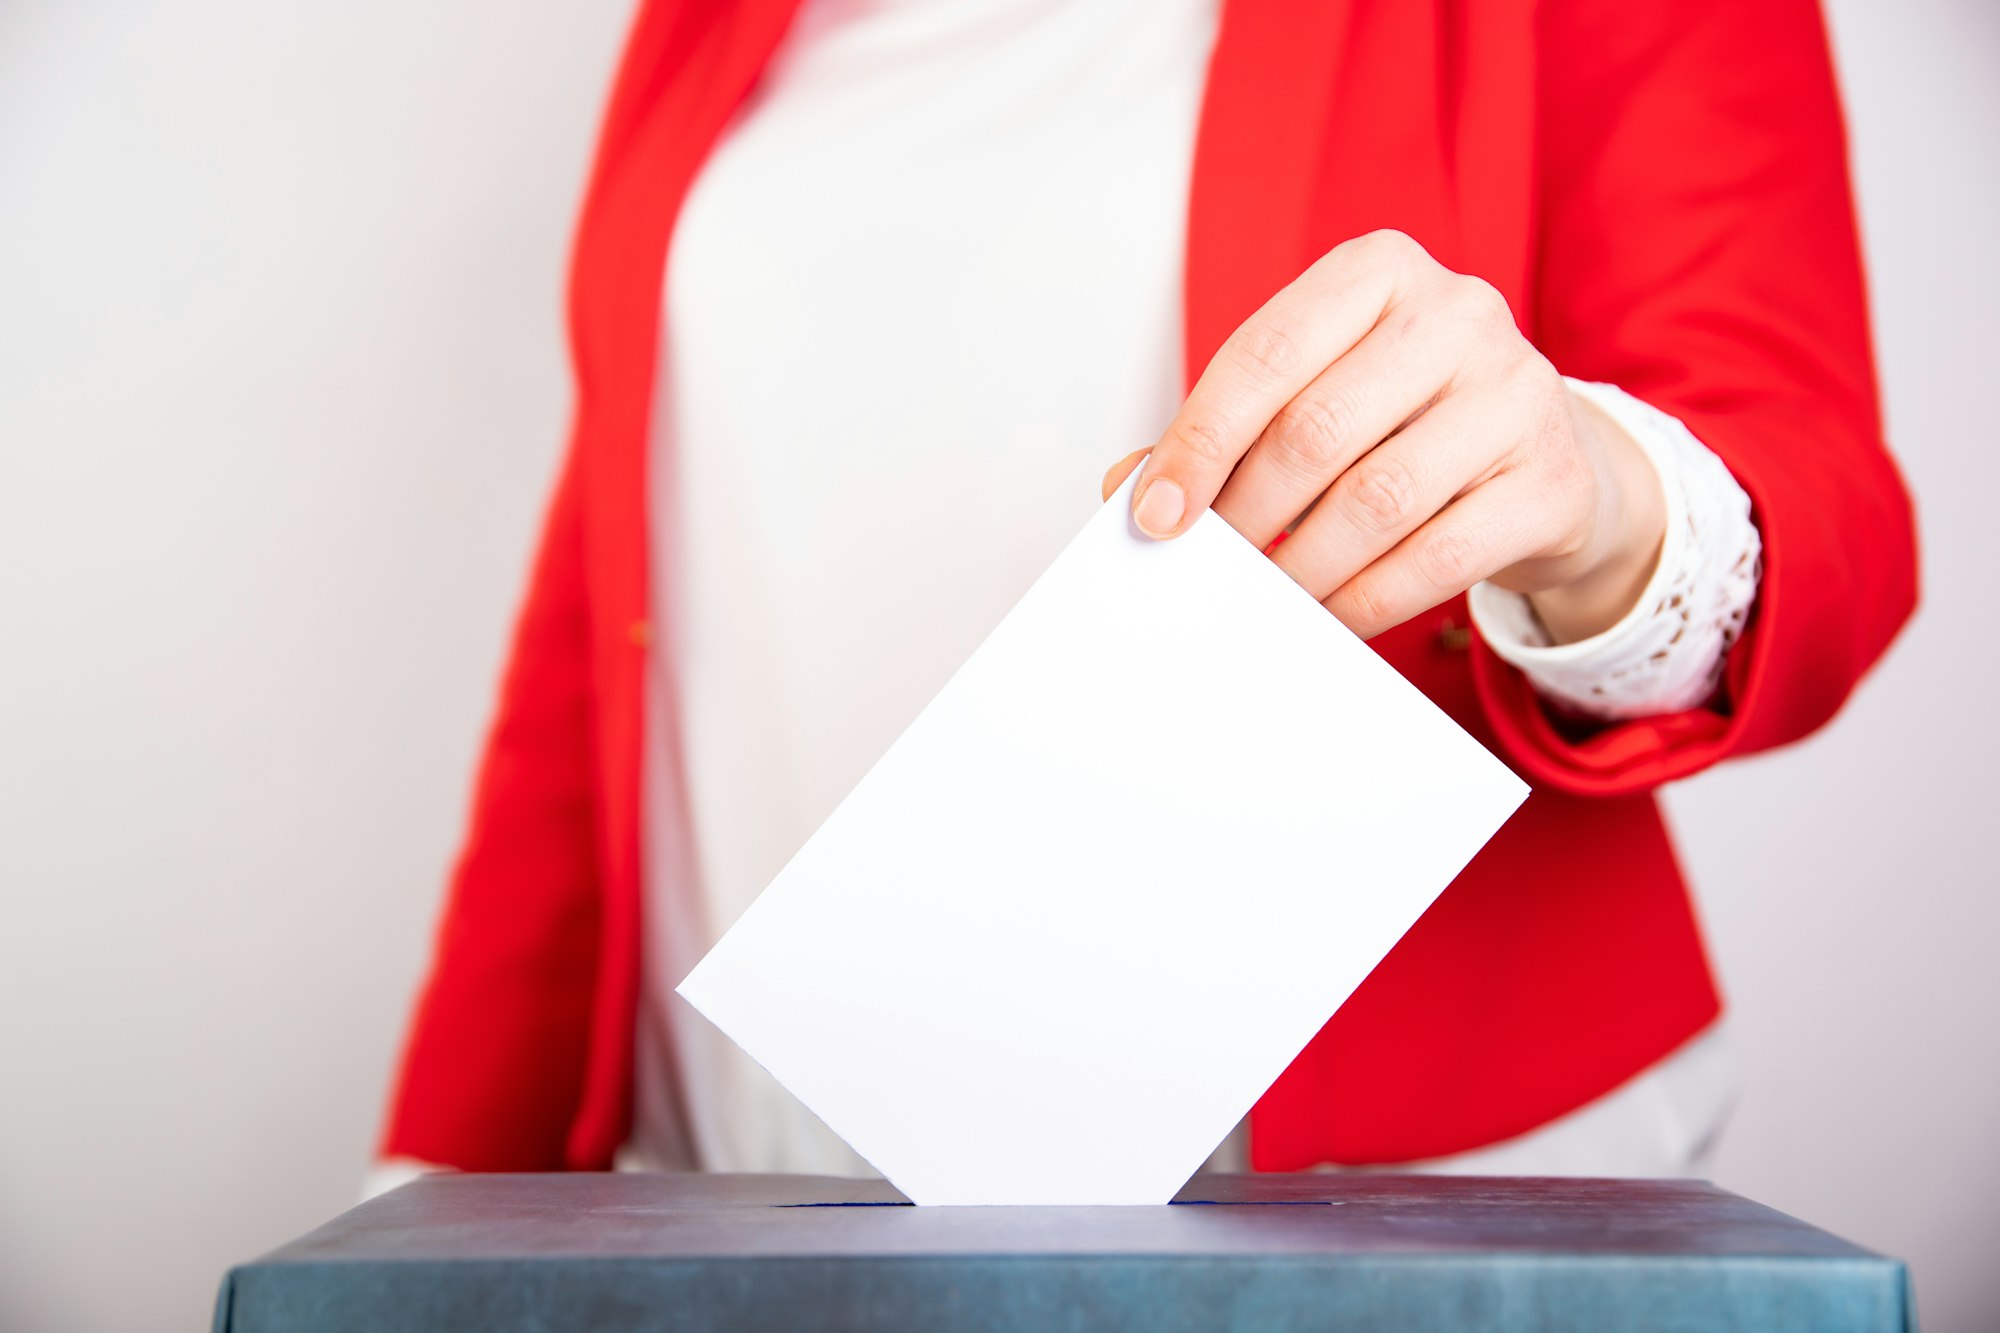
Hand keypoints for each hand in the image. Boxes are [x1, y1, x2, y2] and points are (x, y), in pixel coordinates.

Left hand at [1102, 230, 1664, 644]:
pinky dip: (1366, 600)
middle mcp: (1457, 313)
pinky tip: (1330, 617)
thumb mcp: (1315, 394)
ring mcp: (1517, 392)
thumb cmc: (1402, 420)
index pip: (1264, 355)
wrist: (1544, 457)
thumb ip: (1225, 432)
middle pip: (1316, 430)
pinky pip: (1439, 557)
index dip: (1198, 443)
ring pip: (1376, 499)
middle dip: (1245, 515)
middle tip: (1209, 570)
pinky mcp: (1552, 479)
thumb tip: (1130, 494)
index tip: (1155, 516)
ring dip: (1300, 566)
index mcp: (1378, 270)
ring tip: (1263, 600)